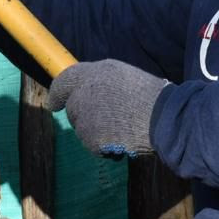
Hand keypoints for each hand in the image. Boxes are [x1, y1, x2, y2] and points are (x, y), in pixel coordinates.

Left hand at [47, 59, 168, 157]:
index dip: (58, 92)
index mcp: (97, 70)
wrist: (165, 118)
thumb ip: (102, 83)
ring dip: (97, 133)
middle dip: (85, 117)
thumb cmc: (153, 99)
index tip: (53, 104)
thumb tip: (85, 94)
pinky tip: (123, 141)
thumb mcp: (125, 78)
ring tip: (123, 128)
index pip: (66, 79)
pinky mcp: (90, 135)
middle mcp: (86, 89)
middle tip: (110, 122)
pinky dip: (104, 148)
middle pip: (73, 108)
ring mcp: (86, 113)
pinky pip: (92, 145)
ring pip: (82, 128)